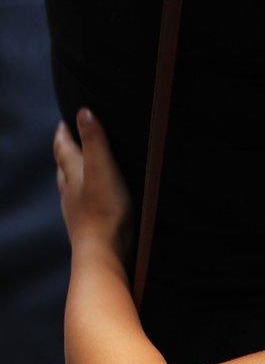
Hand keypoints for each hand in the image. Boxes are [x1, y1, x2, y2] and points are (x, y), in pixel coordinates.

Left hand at [54, 109, 132, 257]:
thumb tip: (82, 112)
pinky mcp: (86, 221)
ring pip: (69, 183)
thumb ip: (94, 140)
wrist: (102, 250)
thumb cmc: (104, 207)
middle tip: (72, 137)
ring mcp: (75, 207)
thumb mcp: (102, 167)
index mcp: (72, 172)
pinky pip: (80, 198)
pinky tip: (92, 194)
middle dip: (66, 149)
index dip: (62, 133)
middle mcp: (69, 189)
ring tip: (81, 163)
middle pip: (63, 165)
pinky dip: (83, 188)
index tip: (65, 120)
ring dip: (72, 170)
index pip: (62, 147)